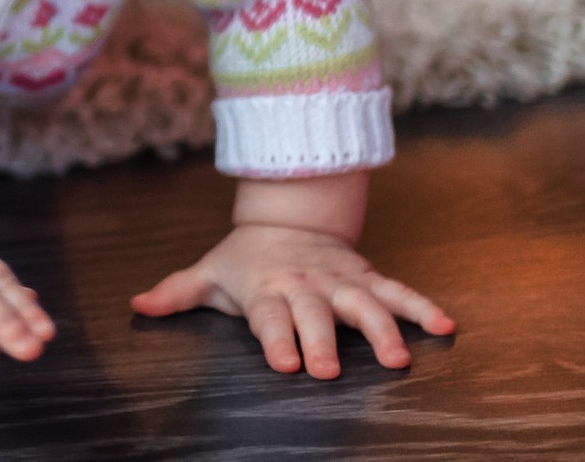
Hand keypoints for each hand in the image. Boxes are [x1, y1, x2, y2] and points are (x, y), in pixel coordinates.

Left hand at [131, 222, 453, 377]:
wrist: (288, 214)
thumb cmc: (246, 258)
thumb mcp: (209, 271)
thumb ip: (177, 292)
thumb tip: (138, 305)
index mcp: (267, 289)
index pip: (270, 317)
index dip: (276, 338)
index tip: (283, 363)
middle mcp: (306, 285)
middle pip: (316, 315)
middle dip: (323, 341)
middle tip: (329, 370)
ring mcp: (340, 280)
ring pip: (365, 304)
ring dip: (383, 330)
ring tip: (397, 359)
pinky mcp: (367, 276)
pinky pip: (398, 291)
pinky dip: (423, 307)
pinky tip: (446, 326)